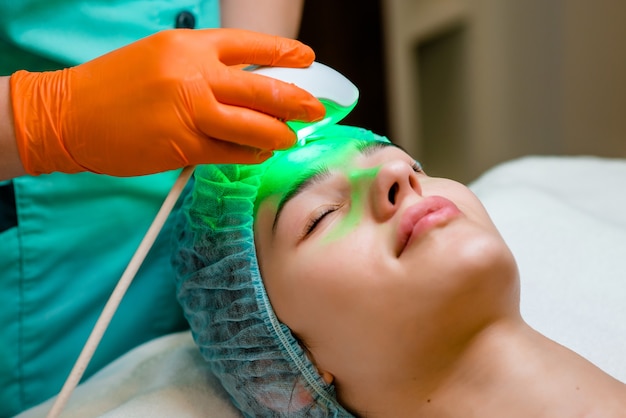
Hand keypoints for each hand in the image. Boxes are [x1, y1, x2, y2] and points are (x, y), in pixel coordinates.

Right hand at [9, 28, 324, 175]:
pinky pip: (231, 151)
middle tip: (315, 109)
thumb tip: (247, 85)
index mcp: (189, 45)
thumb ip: (204, 67)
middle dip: (297, 100)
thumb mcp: (161, 58)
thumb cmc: (113, 86)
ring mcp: (189, 111)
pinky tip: (259, 154)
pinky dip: (251, 153)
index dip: (284, 53)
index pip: (250, 46)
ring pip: (253, 124)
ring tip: (291, 137)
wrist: (68, 114)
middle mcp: (193, 74)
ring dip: (279, 133)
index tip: (307, 60)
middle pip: (263, 88)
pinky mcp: (183, 145)